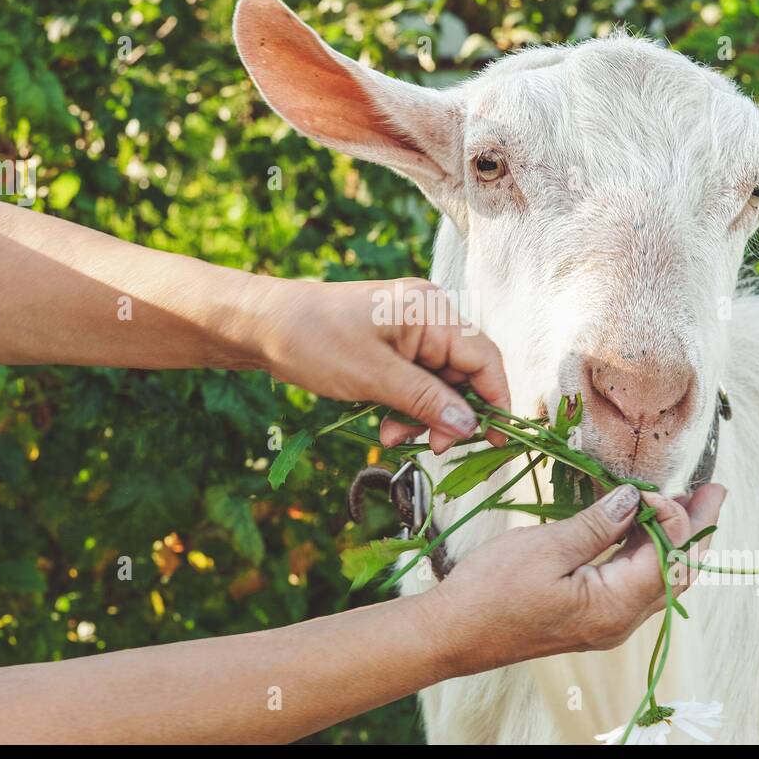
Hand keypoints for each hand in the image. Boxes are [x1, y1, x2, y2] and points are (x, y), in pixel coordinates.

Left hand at [253, 277, 508, 452]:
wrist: (263, 325)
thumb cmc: (316, 341)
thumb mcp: (375, 377)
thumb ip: (427, 401)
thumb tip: (470, 426)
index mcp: (432, 311)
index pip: (485, 358)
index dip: (495, 402)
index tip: (495, 441)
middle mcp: (429, 316)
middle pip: (464, 375)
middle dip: (448, 415)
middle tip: (430, 447)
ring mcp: (411, 330)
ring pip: (440, 384)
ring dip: (424, 416)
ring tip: (392, 436)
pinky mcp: (393, 344)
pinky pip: (417, 381)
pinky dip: (407, 407)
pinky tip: (386, 424)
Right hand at [426, 484, 725, 673]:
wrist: (454, 633)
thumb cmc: (492, 591)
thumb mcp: (548, 547)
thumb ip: (599, 524)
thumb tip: (635, 500)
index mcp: (614, 606)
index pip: (669, 558)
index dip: (671, 515)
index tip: (650, 486)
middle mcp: (619, 621)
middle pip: (677, 574)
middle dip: (697, 531)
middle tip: (714, 492)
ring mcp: (606, 623)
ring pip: (659, 582)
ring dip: (675, 541)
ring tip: (688, 505)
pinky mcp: (590, 619)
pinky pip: (635, 586)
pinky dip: (647, 555)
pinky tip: (643, 530)